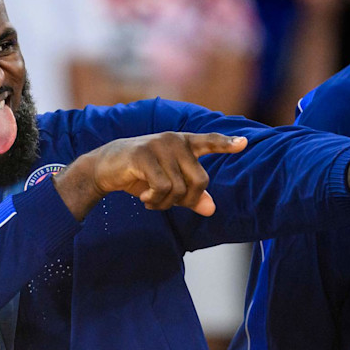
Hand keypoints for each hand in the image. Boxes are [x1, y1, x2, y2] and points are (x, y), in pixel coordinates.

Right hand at [53, 132, 247, 220]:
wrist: (104, 167)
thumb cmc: (140, 174)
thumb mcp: (167, 185)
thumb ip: (190, 196)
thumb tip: (211, 209)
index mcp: (183, 143)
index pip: (209, 142)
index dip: (227, 144)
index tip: (244, 144)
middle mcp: (174, 141)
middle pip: (200, 181)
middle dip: (186, 200)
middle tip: (166, 203)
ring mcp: (159, 146)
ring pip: (179, 189)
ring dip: (165, 204)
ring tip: (151, 199)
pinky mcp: (144, 155)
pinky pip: (162, 188)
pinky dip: (155, 201)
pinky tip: (144, 198)